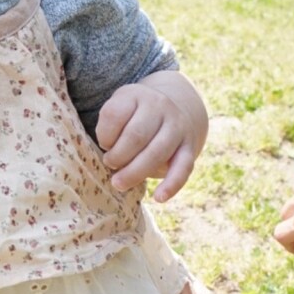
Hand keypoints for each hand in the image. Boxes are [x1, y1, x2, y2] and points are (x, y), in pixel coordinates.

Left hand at [96, 74, 205, 202]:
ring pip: (156, 153)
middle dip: (118, 156)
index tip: (104, 144)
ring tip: (118, 183)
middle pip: (136, 136)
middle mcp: (160, 106)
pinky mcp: (189, 146)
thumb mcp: (119, 110)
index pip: (114, 115)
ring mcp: (177, 126)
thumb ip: (110, 128)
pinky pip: (183, 167)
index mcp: (136, 95)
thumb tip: (112, 162)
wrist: (177, 107)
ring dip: (135, 172)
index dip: (104, 135)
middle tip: (109, 164)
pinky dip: (171, 185)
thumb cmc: (135, 116)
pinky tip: (159, 198)